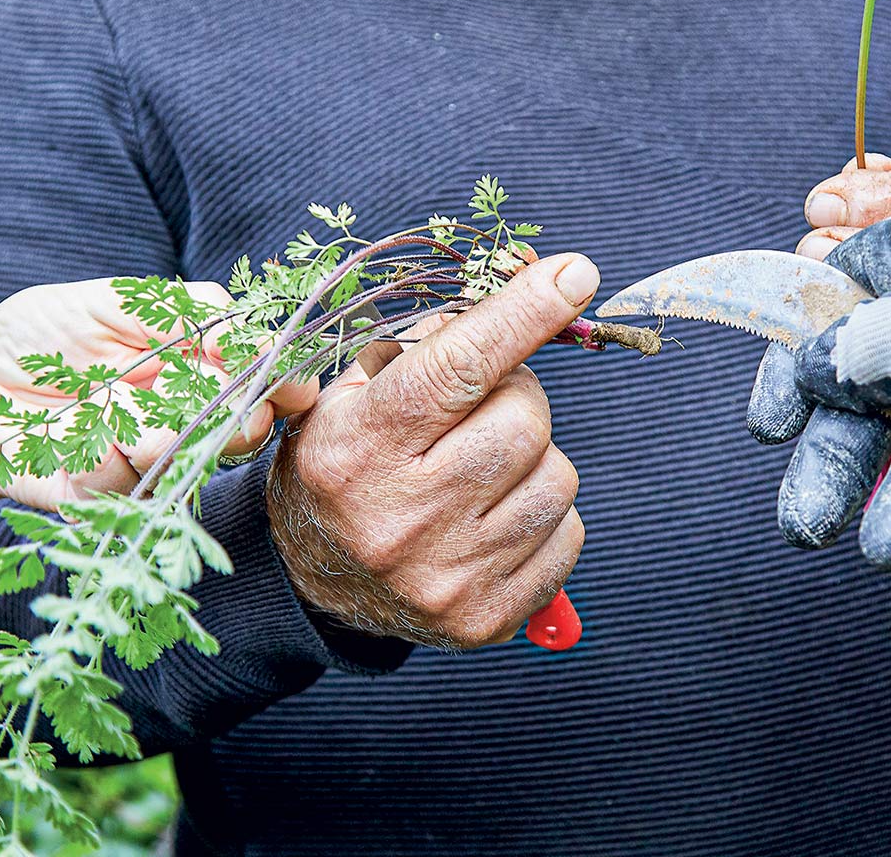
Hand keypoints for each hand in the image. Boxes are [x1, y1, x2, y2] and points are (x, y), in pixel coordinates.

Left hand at [0, 278, 316, 511]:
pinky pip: (115, 476)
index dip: (281, 382)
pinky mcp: (98, 498)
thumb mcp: (107, 302)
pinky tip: (64, 431)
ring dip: (150, 423)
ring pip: (176, 449)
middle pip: (235, 427)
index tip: (298, 385)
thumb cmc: (33, 336)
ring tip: (103, 397)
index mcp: (190, 370)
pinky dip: (91, 448)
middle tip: (225, 402)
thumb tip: (243, 324)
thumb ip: (176, 309)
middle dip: (234, 413)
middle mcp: (177, 421)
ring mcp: (141, 464)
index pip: (255, 379)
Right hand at [266, 254, 595, 649]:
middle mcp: (399, 517)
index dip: (521, 314)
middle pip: (523, 420)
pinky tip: (496, 517)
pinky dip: (545, 514)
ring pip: (558, 477)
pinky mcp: (484, 617)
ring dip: (534, 459)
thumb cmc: (346, 464)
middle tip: (482, 408)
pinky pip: (568, 534)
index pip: (455, 369)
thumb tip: (522, 297)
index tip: (574, 274)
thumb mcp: (351, 393)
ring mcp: (445, 575)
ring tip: (484, 469)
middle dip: (517, 397)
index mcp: (357, 448)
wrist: (316, 581)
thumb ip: (424, 344)